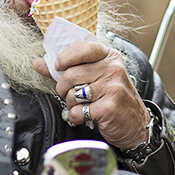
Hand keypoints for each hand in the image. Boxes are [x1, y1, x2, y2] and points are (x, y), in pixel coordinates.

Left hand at [33, 41, 150, 150]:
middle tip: (70, 94)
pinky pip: (77, 111)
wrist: (136, 125)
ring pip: (72, 94)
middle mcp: (114, 70)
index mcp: (110, 57)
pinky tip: (86, 116)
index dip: (65, 58)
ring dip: (70, 104)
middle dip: (63, 88)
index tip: (58, 66)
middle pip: (71, 74)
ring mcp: (112, 88)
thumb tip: (39, 62)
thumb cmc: (113, 99)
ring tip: (82, 105)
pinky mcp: (109, 108)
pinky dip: (76, 117)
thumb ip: (69, 68)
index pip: (83, 49)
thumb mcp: (97, 77)